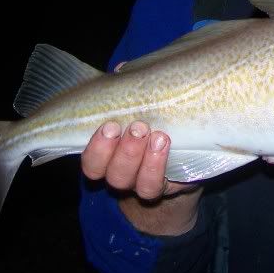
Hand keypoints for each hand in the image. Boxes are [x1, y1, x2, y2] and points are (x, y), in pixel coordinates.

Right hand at [81, 120, 200, 234]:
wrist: (178, 166)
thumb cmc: (145, 135)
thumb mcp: (131, 123)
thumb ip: (125, 115)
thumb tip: (117, 85)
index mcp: (108, 162)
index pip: (93, 164)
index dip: (98, 150)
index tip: (111, 126)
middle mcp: (127, 180)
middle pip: (118, 176)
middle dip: (127, 152)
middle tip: (138, 128)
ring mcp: (153, 187)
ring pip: (146, 185)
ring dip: (151, 162)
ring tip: (160, 138)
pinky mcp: (180, 187)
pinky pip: (177, 184)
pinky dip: (176, 168)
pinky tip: (177, 148)